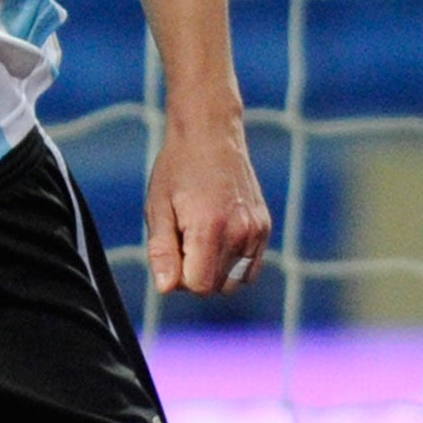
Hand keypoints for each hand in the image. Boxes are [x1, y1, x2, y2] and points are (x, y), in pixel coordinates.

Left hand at [145, 112, 271, 296]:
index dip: (179, 276)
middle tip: (183, 236)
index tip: (172, 247)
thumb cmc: (177, 169)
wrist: (210, 134)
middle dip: (195, 273)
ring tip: (200, 235)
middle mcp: (241, 233)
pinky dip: (232, 263)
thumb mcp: (158, 207)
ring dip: (214, 270)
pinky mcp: (265, 228)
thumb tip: (165, 288)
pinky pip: (249, 268)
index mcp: (211, 228)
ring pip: (235, 281)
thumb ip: (162, 250)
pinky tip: (217, 235)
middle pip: (216, 287)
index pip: (198, 286)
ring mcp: (257, 231)